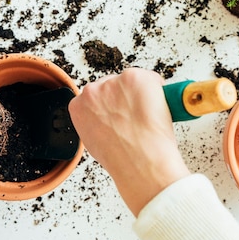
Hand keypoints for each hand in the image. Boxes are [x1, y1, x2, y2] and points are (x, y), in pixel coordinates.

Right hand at [68, 68, 190, 215]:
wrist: (140, 161)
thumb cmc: (121, 158)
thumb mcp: (94, 143)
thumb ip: (96, 122)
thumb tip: (111, 118)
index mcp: (79, 106)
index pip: (95, 96)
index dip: (111, 104)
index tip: (120, 112)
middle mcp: (92, 91)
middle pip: (113, 85)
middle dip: (126, 97)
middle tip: (137, 116)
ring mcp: (113, 83)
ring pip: (132, 82)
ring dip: (142, 94)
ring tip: (147, 117)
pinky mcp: (134, 78)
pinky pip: (151, 79)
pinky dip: (158, 91)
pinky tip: (157, 110)